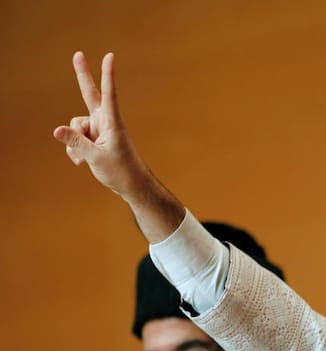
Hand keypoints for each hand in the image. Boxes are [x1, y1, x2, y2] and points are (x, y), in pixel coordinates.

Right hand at [52, 51, 148, 200]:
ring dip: (74, 142)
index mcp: (112, 123)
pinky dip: (75, 149)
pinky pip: (76, 138)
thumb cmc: (120, 171)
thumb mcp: (95, 158)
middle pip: (90, 95)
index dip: (107, 75)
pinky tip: (80, 162)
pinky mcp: (94, 139)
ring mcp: (99, 129)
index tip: (110, 56)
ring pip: (76, 126)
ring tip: (83, 158)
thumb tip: (57, 130)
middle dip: (82, 76)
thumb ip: (76, 143)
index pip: (108, 94)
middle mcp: (105, 122)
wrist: (131, 185)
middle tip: (78, 54)